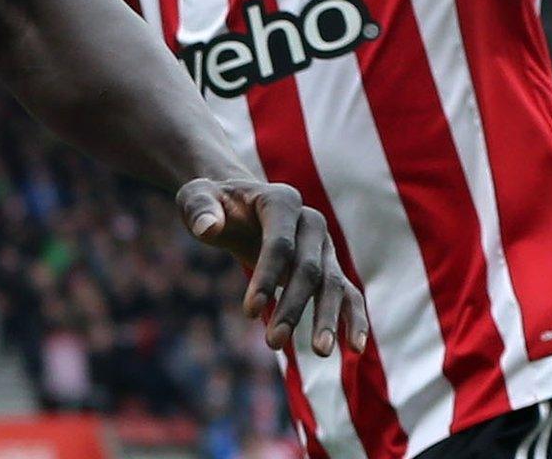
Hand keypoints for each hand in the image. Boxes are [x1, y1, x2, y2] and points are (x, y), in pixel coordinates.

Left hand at [178, 177, 368, 355]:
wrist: (237, 206)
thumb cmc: (214, 205)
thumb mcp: (196, 198)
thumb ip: (199, 208)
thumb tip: (209, 228)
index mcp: (281, 200)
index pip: (280, 242)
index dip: (267, 276)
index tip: (249, 312)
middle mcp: (310, 221)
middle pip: (309, 268)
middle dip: (293, 306)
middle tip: (273, 343)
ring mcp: (323, 246)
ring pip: (332, 284)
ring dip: (326, 319)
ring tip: (320, 353)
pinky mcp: (329, 268)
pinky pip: (348, 294)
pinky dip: (353, 319)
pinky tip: (355, 349)